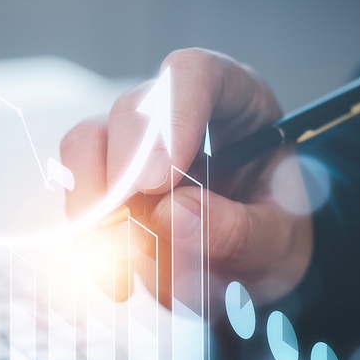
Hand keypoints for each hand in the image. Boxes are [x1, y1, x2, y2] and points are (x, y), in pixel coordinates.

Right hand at [60, 48, 312, 303]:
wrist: (261, 267)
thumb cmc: (278, 235)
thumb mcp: (279, 240)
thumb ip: (239, 228)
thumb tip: (171, 215)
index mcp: (235, 98)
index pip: (192, 74)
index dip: (170, 119)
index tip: (157, 181)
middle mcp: (177, 111)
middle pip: (130, 111)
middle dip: (121, 174)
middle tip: (129, 232)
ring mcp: (134, 144)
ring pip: (86, 147)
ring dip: (96, 212)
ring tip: (123, 271)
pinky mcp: (107, 182)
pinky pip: (80, 200)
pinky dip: (92, 245)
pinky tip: (119, 285)